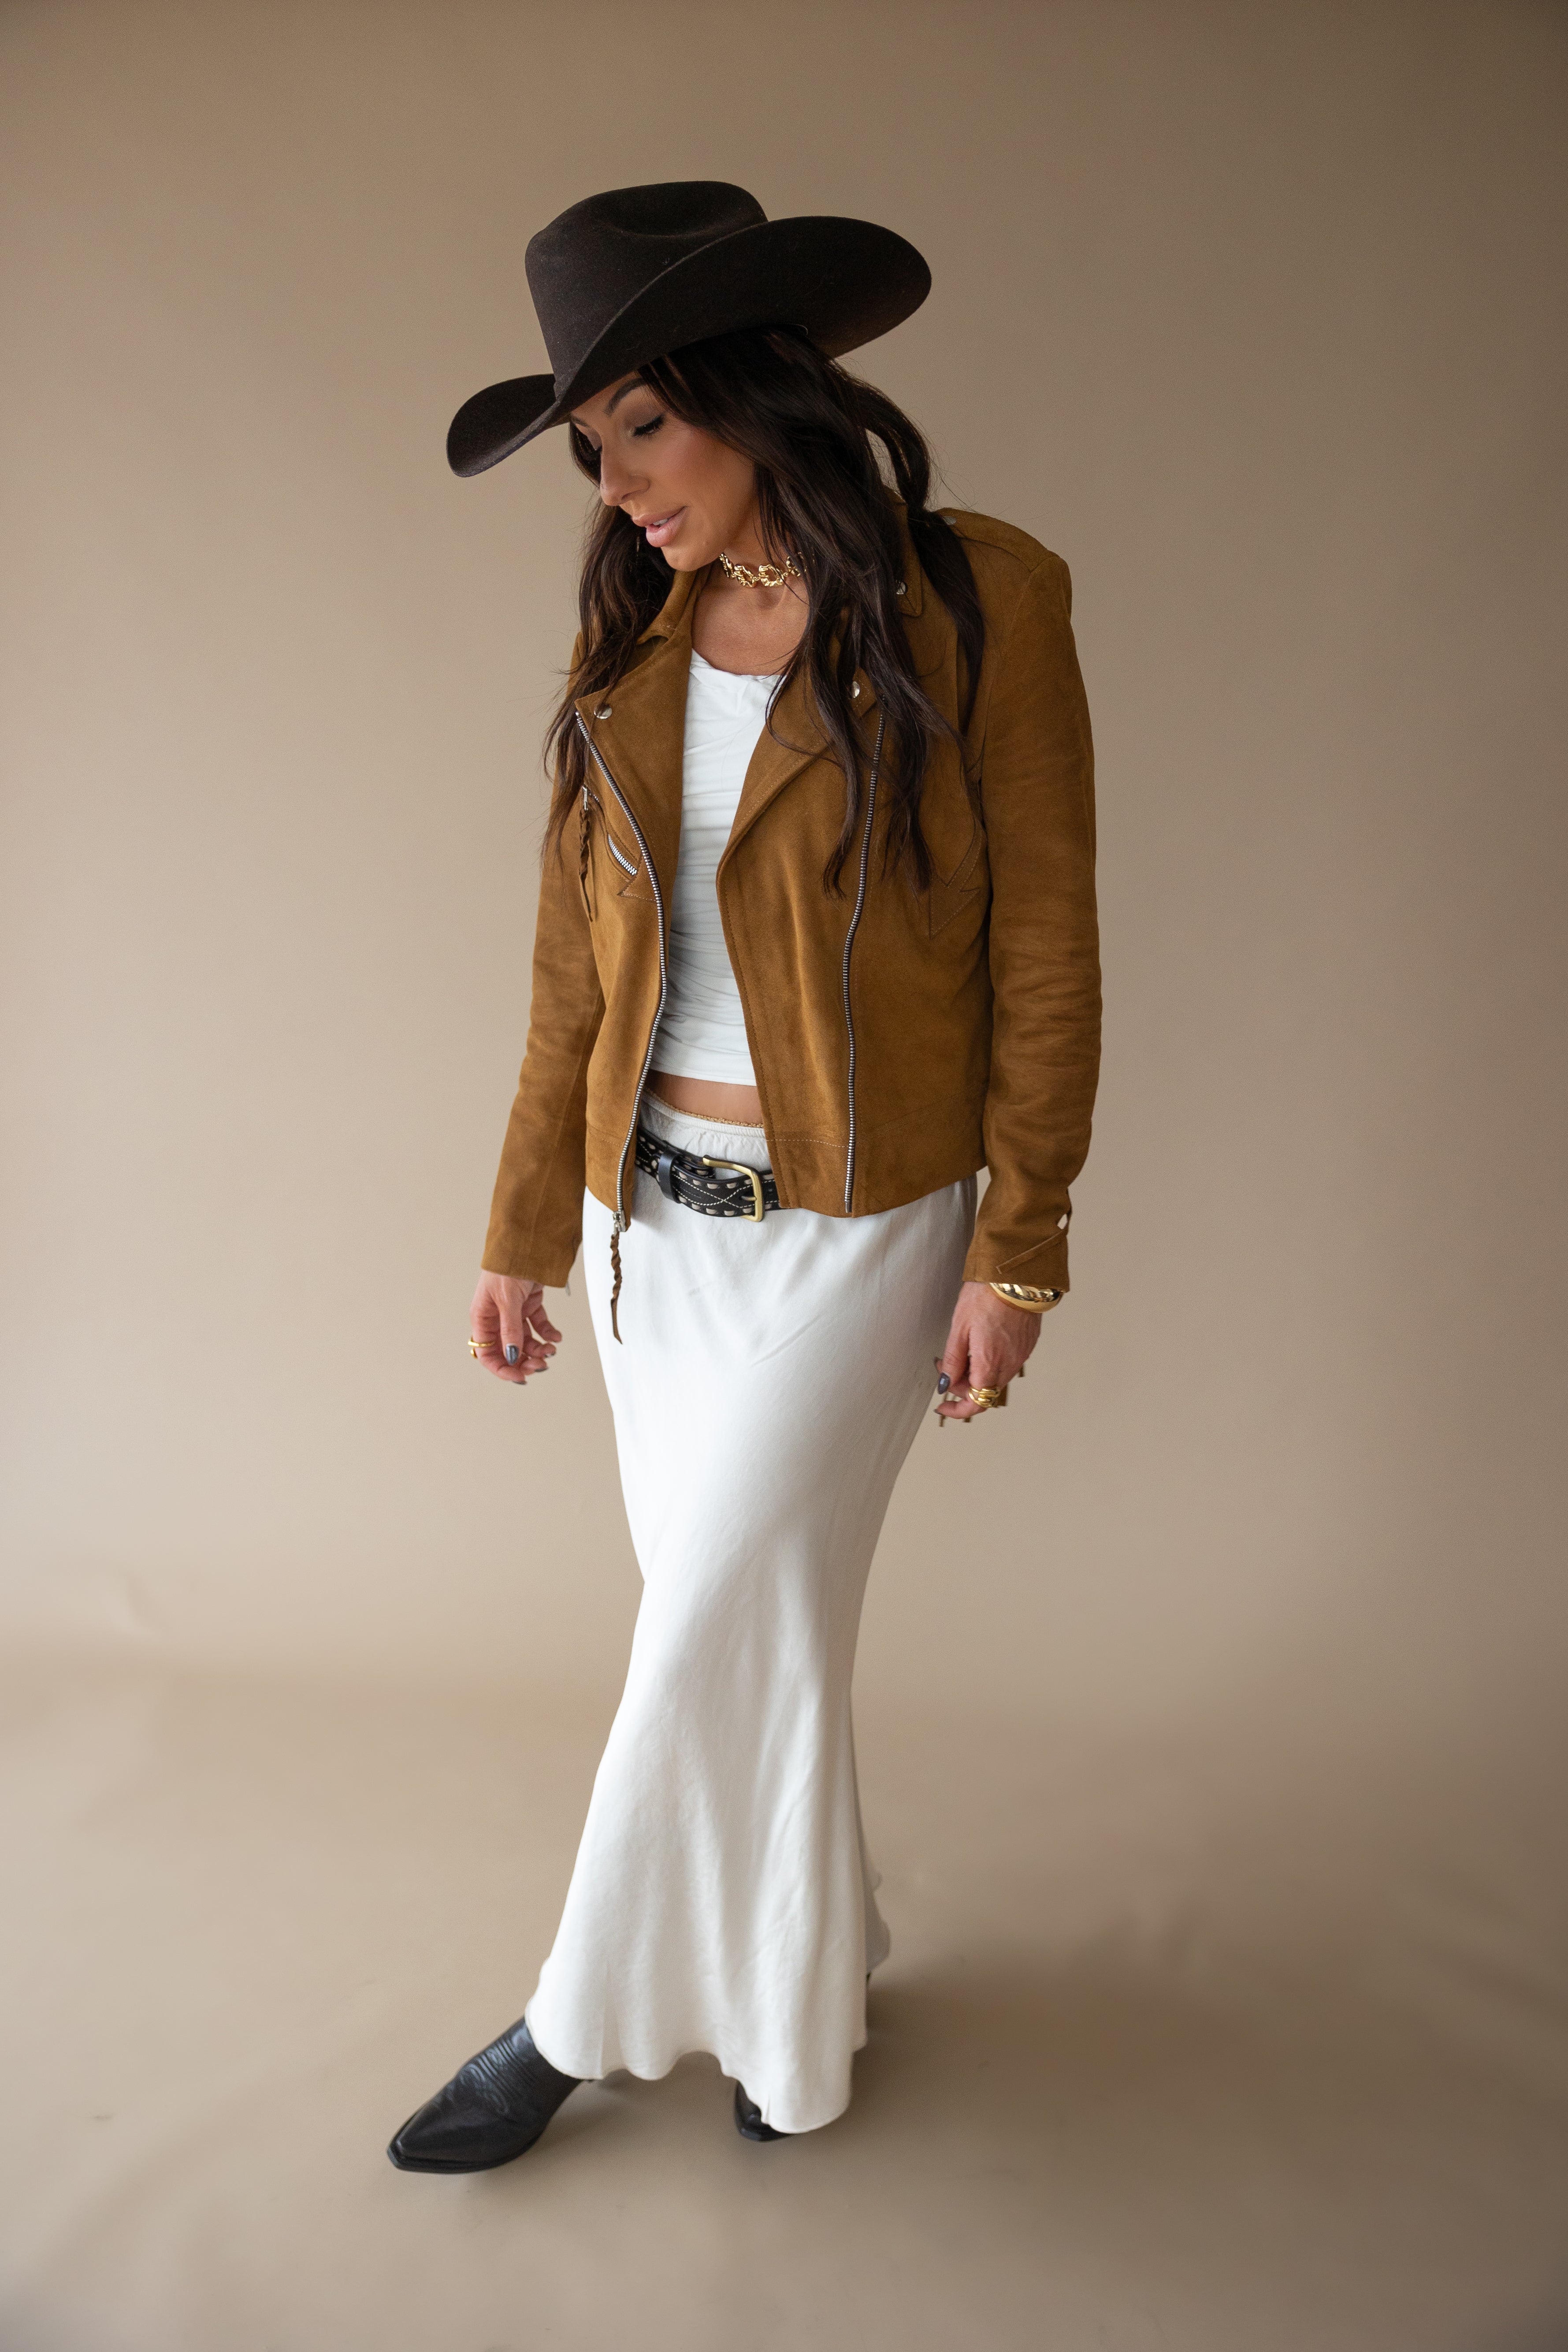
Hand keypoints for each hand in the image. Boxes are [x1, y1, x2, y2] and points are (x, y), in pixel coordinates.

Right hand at [469, 1271, 560, 1385]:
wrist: (527, 1242)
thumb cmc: (507, 1267)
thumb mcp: (507, 1300)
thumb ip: (510, 1330)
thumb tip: (512, 1356)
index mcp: (482, 1318)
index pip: (487, 1353)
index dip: (502, 1368)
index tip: (520, 1376)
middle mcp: (496, 1318)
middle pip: (508, 1350)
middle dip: (524, 1360)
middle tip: (541, 1365)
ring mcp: (513, 1312)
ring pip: (524, 1341)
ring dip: (538, 1349)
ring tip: (552, 1350)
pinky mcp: (529, 1305)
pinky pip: (538, 1326)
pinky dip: (548, 1333)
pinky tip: (557, 1337)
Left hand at [935, 1280, 1042, 1421]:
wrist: (1016, 1276)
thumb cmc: (986, 1296)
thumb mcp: (959, 1328)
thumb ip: (952, 1361)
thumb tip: (945, 1384)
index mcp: (990, 1365)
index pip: (976, 1404)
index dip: (957, 1410)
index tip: (943, 1405)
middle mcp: (1009, 1365)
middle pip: (984, 1391)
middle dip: (962, 1384)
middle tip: (945, 1364)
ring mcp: (1020, 1355)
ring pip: (995, 1377)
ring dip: (976, 1372)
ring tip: (963, 1349)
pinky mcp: (1027, 1344)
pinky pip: (1007, 1362)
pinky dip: (991, 1361)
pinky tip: (981, 1341)